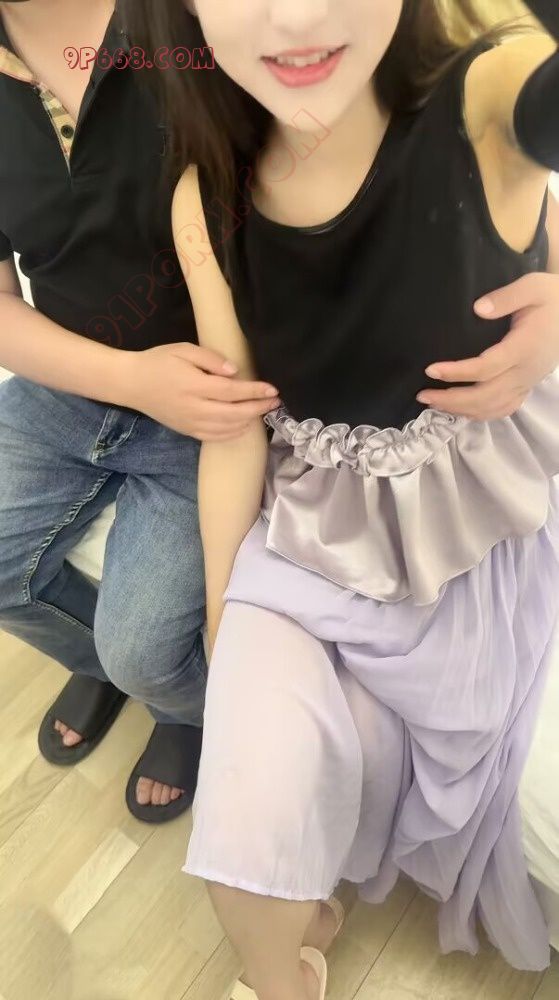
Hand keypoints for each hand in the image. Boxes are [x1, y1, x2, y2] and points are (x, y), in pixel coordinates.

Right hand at [118, 342, 279, 439]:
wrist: (131, 384)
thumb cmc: (158, 362)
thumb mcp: (183, 350)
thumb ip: (211, 359)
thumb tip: (234, 371)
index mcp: (194, 385)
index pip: (232, 391)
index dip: (254, 391)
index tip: (273, 390)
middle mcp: (194, 408)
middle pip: (234, 414)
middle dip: (258, 409)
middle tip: (274, 402)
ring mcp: (190, 423)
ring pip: (227, 429)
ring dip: (248, 422)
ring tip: (262, 412)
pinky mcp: (187, 431)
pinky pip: (215, 437)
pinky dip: (233, 433)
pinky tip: (243, 425)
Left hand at [417, 273, 558, 419]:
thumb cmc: (553, 298)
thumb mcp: (534, 287)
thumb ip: (507, 297)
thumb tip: (478, 309)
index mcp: (524, 348)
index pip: (486, 368)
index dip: (456, 373)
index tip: (430, 370)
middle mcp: (525, 371)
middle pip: (485, 396)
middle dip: (451, 399)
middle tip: (422, 395)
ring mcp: (527, 382)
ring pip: (492, 407)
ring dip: (461, 409)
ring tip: (433, 403)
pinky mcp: (527, 387)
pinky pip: (504, 409)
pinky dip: (480, 414)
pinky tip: (461, 410)